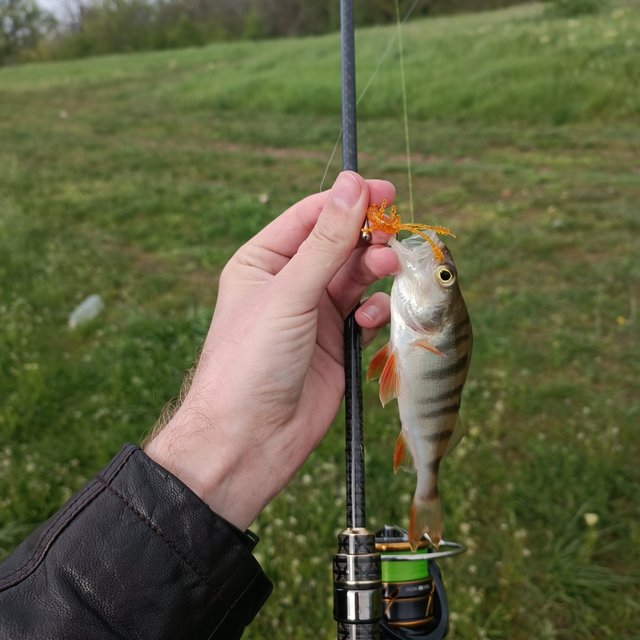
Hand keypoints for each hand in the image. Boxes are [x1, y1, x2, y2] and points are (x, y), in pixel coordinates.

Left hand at [145, 172, 398, 529]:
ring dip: (374, 269)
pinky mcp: (336, 344)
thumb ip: (326, 242)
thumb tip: (353, 184)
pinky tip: (372, 316)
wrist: (249, 439)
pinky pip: (364, 312)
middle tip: (392, 236)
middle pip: (338, 244)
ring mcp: (313, 314)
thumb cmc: (252, 359)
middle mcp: (289, 284)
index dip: (348, 201)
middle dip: (366, 237)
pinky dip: (374, 309)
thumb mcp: (289, 293)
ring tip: (389, 267)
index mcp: (264, 261)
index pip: (311, 216)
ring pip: (355, 276)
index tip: (386, 192)